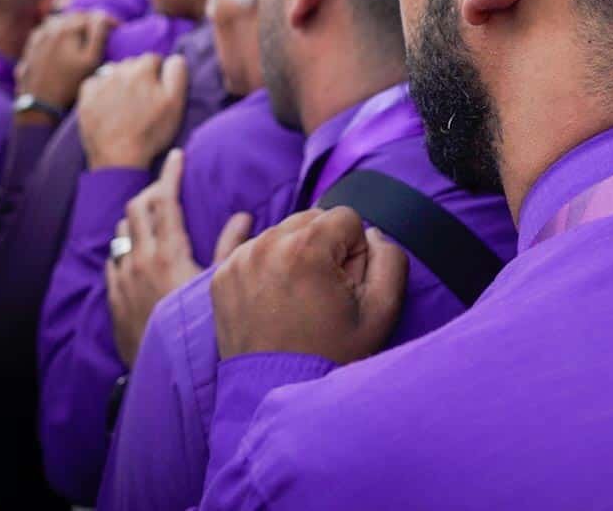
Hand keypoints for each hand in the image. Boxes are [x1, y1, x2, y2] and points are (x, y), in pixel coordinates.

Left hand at [15, 12, 113, 109]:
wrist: (39, 104)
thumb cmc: (69, 84)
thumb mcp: (90, 61)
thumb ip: (98, 34)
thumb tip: (103, 15)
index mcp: (68, 29)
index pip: (94, 16)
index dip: (109, 21)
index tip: (121, 29)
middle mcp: (51, 28)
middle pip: (76, 15)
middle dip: (92, 20)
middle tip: (105, 30)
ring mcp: (39, 37)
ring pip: (61, 21)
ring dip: (74, 24)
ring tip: (85, 35)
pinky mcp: (31, 48)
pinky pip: (47, 31)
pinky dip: (58, 32)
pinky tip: (64, 42)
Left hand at [77, 53, 188, 170]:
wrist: (119, 157)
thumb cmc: (150, 132)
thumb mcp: (175, 103)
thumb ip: (177, 73)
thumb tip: (174, 57)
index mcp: (143, 69)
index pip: (154, 59)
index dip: (158, 76)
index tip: (157, 93)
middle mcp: (119, 70)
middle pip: (133, 64)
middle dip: (139, 76)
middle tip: (142, 100)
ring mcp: (100, 82)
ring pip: (114, 71)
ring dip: (120, 81)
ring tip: (125, 103)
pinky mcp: (86, 96)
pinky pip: (95, 82)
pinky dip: (101, 89)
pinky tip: (107, 104)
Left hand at [104, 150, 251, 365]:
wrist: (161, 369)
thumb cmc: (197, 327)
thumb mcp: (218, 284)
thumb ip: (230, 247)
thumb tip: (244, 215)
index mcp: (168, 252)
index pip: (165, 199)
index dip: (171, 173)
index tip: (178, 155)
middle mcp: (139, 259)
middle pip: (136, 208)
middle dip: (152, 192)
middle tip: (167, 188)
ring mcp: (122, 277)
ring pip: (121, 232)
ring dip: (136, 219)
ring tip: (153, 218)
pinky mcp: (112, 296)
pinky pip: (112, 260)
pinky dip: (125, 248)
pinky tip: (137, 255)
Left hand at [212, 207, 406, 363]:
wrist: (276, 396)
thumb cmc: (331, 356)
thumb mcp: (382, 312)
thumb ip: (390, 259)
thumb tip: (372, 234)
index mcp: (306, 248)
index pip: (346, 217)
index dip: (355, 252)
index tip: (344, 286)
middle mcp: (267, 245)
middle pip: (312, 219)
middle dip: (324, 249)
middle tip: (322, 295)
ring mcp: (240, 260)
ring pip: (283, 233)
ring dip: (296, 255)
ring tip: (298, 301)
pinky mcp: (222, 275)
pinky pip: (255, 250)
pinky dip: (269, 266)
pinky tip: (276, 300)